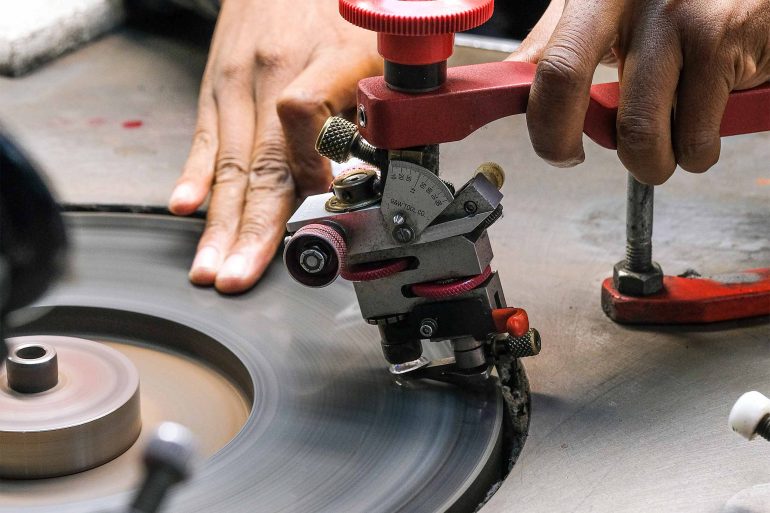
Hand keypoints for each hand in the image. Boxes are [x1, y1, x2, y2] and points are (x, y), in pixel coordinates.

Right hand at [169, 0, 380, 292]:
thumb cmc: (334, 9)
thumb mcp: (374, 48)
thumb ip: (376, 109)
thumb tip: (377, 174)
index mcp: (324, 58)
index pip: (302, 112)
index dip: (307, 162)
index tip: (319, 197)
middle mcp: (273, 72)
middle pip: (259, 160)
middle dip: (249, 227)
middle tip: (236, 276)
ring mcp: (237, 82)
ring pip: (229, 163)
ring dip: (220, 222)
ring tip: (211, 267)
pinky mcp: (216, 88)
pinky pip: (205, 139)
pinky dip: (195, 177)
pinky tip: (185, 208)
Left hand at [508, 0, 769, 183]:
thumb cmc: (684, 5)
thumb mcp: (611, 9)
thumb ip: (561, 42)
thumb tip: (514, 80)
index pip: (545, 64)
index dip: (539, 120)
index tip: (552, 147)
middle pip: (564, 83)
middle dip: (560, 146)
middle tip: (574, 159)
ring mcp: (676, 14)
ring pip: (637, 133)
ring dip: (650, 162)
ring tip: (665, 145)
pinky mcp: (722, 38)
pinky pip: (694, 138)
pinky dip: (697, 152)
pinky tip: (705, 125)